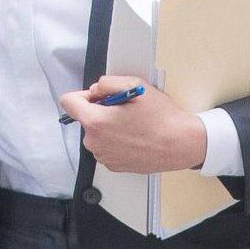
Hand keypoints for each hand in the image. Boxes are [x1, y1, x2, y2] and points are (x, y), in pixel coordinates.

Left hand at [59, 75, 206, 173]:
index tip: (98, 96)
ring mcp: (104, 157)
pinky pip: (106, 147)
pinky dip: (116, 140)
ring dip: (108, 127)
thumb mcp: (136, 86)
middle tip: (125, 109)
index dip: (82, 95)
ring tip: (133, 124)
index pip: (68, 103)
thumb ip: (107, 82)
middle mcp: (95, 142)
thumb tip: (95, 89)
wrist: (180, 144)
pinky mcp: (114, 165)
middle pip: (85, 119)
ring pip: (96, 133)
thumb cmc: (162, 118)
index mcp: (96, 122)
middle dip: (100, 111)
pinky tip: (135, 136)